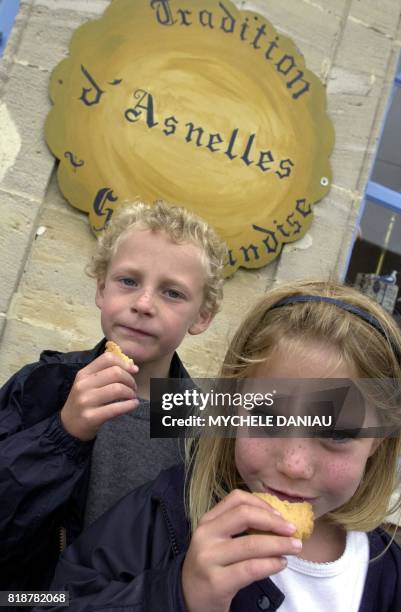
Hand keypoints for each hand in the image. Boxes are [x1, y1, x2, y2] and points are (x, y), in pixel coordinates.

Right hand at [60, 352, 138, 440]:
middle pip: (115, 373)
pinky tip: (133, 404)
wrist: (69, 426)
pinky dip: (129, 405)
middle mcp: (83, 385)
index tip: (133, 371)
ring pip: (117, 389)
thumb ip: (107, 373)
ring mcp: (86, 401)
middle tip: (133, 387)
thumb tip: (133, 368)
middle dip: (130, 379)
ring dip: (130, 393)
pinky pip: (116, 408)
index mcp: (83, 374)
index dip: (124, 363)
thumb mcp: (89, 384)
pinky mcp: (91, 417)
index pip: (107, 358)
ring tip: (132, 397)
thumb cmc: (84, 401)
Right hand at [182, 489, 301, 611]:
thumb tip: (277, 518)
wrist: (189, 598)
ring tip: (294, 548)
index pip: (236, 499)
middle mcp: (205, 535)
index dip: (262, 503)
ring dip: (279, 544)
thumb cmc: (211, 566)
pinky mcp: (217, 582)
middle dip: (274, 521)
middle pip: (244, 516)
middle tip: (293, 530)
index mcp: (207, 521)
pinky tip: (281, 564)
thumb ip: (238, 527)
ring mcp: (209, 558)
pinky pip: (251, 569)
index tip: (280, 514)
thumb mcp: (217, 540)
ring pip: (251, 544)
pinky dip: (271, 564)